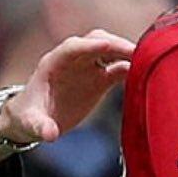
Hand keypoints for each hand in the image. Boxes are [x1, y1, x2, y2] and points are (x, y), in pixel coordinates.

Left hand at [0, 31, 134, 158]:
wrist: (35, 118)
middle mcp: (72, 60)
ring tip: (148, 60)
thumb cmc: (30, 117)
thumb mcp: (31, 123)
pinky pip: (118, 67)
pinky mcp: (99, 78)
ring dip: (126, 53)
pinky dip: (130, 68)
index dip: (90, 45)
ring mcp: (87, 66)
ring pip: (110, 50)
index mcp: (53, 64)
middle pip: (95, 42)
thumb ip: (40, 127)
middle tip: (136, 53)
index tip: (107, 44)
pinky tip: (144, 74)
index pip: (72, 48)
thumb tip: (49, 135)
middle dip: (114, 44)